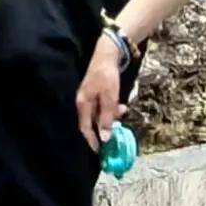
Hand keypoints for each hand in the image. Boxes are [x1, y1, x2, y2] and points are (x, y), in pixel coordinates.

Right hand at [75, 30, 127, 149]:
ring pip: (99, 114)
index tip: (100, 152)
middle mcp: (83, 102)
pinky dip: (111, 108)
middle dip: (106, 127)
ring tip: (122, 108)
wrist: (107, 53)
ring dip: (111, 116)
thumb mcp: (109, 98)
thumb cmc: (106, 75)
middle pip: (93, 122)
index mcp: (83, 104)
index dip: (92, 141)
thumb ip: (107, 118)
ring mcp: (88, 97)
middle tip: (117, 130)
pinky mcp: (95, 93)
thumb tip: (105, 137)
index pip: (85, 128)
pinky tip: (120, 104)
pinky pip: (102, 106)